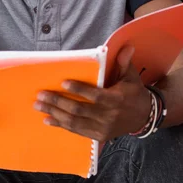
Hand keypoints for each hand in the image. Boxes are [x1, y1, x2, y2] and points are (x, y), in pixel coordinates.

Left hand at [33, 46, 150, 141]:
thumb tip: (127, 46)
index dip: (79, 90)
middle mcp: (108, 116)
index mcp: (116, 99)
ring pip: (74, 122)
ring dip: (55, 113)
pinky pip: (76, 131)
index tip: (63, 83)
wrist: (143, 117)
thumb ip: (124, 63)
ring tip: (39, 105)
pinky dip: (61, 125)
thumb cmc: (133, 93)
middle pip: (79, 109)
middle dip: (58, 102)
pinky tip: (47, 119)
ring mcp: (102, 128)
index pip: (95, 95)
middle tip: (41, 95)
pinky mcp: (97, 136)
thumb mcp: (131, 77)